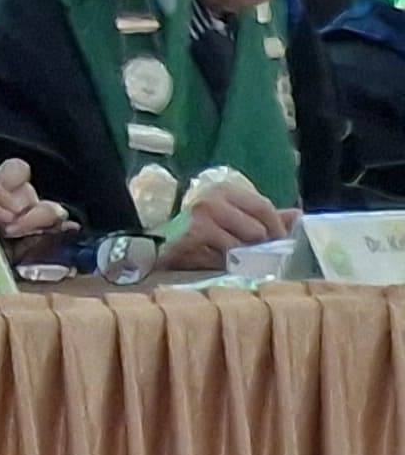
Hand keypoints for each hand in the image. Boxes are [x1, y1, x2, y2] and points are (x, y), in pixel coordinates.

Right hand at [158, 176, 290, 278]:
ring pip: (245, 245)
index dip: (276, 229)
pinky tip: (218, 264)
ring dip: (245, 258)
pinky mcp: (195, 235)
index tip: (277, 245)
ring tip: (235, 262)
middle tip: (254, 256)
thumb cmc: (198, 233)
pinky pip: (228, 256)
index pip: (264, 207)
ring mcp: (203, 216)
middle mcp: (213, 198)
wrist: (156, 247)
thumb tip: (298, 215)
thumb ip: (265, 218)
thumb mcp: (232, 219)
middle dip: (260, 247)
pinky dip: (228, 264)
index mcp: (224, 190)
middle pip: (259, 229)